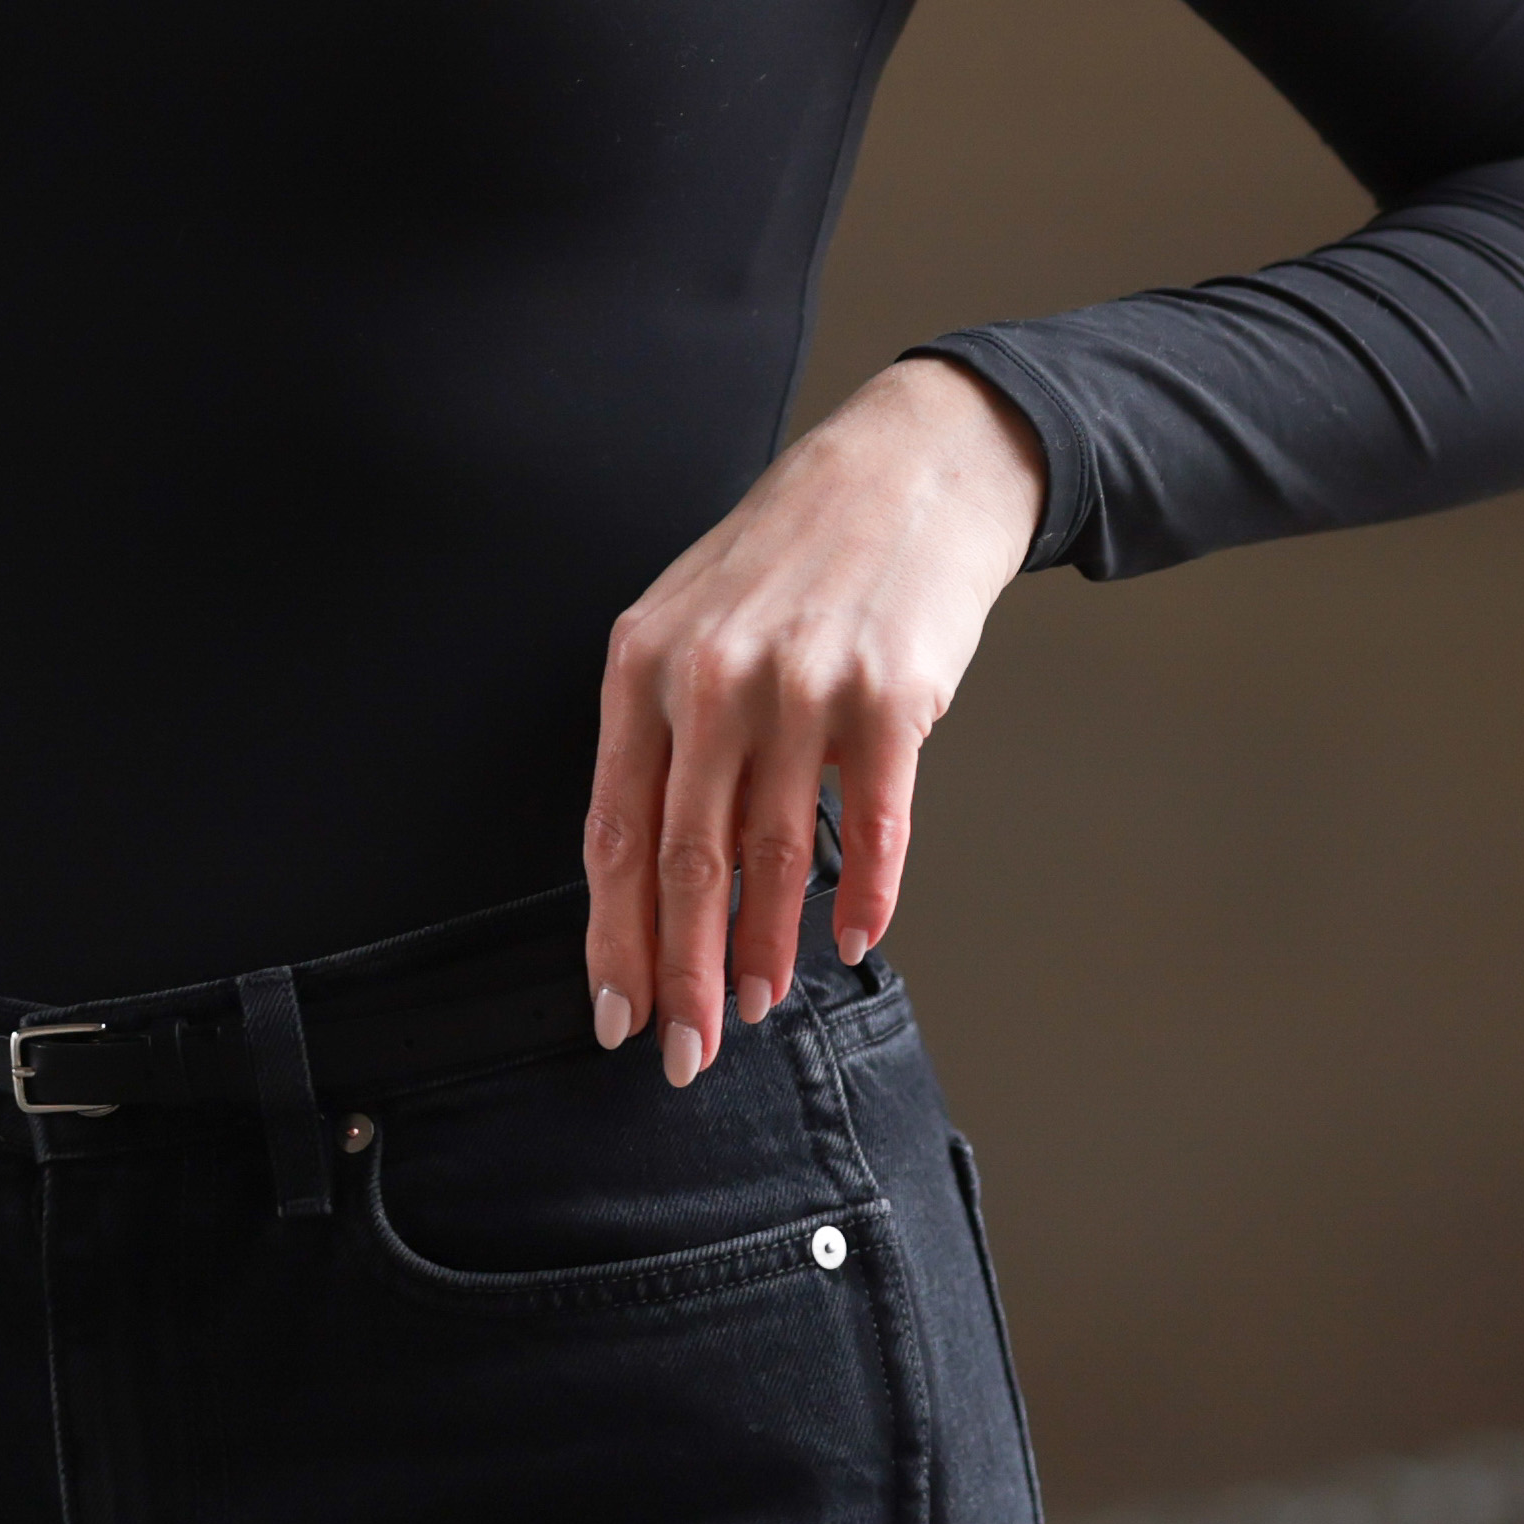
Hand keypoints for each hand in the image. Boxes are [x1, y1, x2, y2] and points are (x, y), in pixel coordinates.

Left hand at [584, 357, 1044, 1081]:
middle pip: (684, 864)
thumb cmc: (790, 557)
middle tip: (685, 1054)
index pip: (615, 834)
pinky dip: (863, 898)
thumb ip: (662, 736)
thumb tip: (652, 878)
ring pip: (771, 857)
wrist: (909, 469)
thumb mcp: (691, 623)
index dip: (614, 939)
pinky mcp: (891, 695)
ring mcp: (802, 685)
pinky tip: (850, 942)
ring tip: (760, 1009)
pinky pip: (873, 827)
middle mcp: (713, 677)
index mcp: (642, 664)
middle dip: (682, 977)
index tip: (615, 1016)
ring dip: (764, 950)